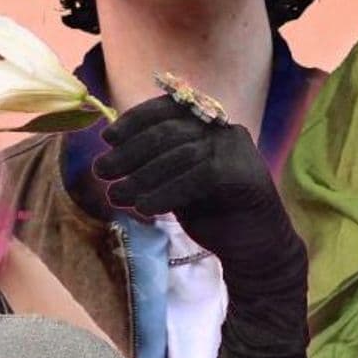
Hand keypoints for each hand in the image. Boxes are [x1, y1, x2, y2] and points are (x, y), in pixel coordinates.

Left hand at [93, 95, 305, 293]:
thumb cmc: (213, 214)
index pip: (169, 109)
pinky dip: (165, 193)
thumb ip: (156, 163)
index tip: (108, 138)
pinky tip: (145, 209)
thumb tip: (112, 153)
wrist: (255, 248)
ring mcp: (236, 149)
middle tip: (102, 172)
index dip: (136, 120)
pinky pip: (197, 177)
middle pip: (169, 132)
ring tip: (116, 196)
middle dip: (130, 152)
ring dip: (142, 177)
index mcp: (209, 126)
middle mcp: (225, 130)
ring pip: (180, 155)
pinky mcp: (243, 172)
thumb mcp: (177, 181)